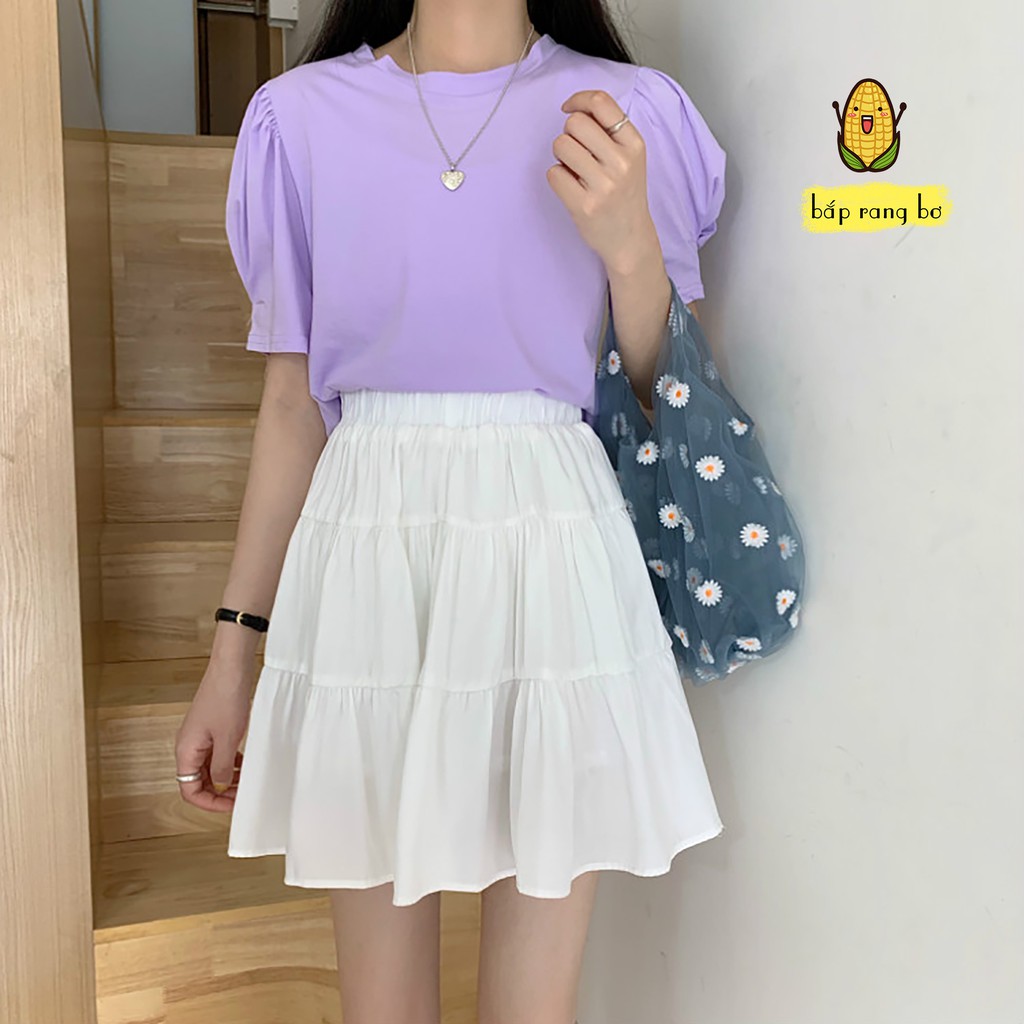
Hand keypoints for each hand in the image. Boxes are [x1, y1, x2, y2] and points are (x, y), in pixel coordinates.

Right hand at [174, 654, 254, 812]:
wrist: (231, 667)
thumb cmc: (226, 697)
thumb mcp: (228, 739)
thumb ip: (223, 768)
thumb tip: (221, 786)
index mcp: (186, 750)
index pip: (189, 790)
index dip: (210, 802)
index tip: (231, 805)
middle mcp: (188, 745)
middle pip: (198, 781)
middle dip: (220, 792)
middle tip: (242, 795)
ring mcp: (200, 736)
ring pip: (209, 768)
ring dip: (226, 778)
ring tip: (246, 781)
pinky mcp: (211, 727)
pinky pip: (216, 754)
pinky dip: (229, 762)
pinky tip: (244, 763)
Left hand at [547, 89, 662, 275]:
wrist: (630, 239)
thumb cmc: (625, 194)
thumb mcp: (630, 157)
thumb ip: (610, 131)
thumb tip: (576, 107)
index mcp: (634, 144)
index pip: (601, 103)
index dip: (578, 100)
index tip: (569, 109)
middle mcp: (621, 163)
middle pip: (575, 122)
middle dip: (568, 133)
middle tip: (576, 151)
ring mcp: (603, 186)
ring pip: (561, 145)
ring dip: (561, 155)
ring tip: (574, 170)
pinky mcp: (584, 205)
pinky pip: (553, 173)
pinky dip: (557, 178)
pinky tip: (572, 188)